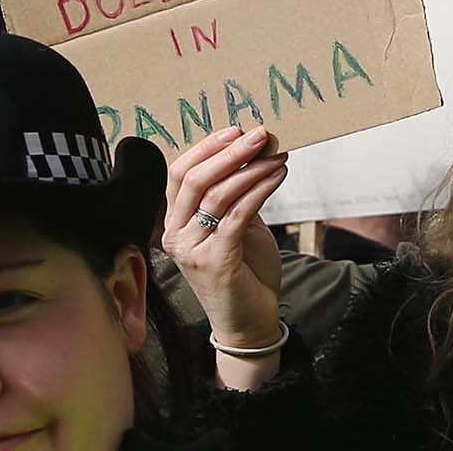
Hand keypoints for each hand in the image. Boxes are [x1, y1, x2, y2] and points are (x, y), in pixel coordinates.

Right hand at [163, 125, 288, 356]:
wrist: (249, 321)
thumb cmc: (244, 271)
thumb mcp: (237, 226)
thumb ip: (235, 196)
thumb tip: (253, 152)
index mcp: (174, 222)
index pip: (179, 174)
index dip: (206, 147)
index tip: (236, 129)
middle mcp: (175, 235)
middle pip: (194, 180)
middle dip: (229, 152)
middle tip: (259, 134)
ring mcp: (191, 250)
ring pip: (217, 195)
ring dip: (251, 169)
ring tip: (277, 155)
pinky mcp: (214, 262)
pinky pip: (236, 216)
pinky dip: (260, 191)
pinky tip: (278, 176)